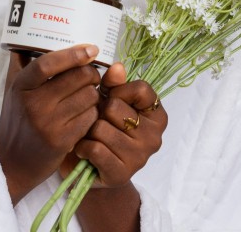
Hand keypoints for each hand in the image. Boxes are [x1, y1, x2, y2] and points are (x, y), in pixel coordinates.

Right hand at [0, 44, 100, 204]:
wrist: (11, 162)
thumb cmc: (17, 118)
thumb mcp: (13, 89)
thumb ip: (22, 62)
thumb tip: (29, 33)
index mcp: (21, 86)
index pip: (48, 64)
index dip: (72, 54)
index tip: (91, 49)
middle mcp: (34, 104)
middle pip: (77, 78)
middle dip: (91, 73)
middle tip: (92, 73)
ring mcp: (48, 124)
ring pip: (89, 96)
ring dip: (94, 93)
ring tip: (87, 93)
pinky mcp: (62, 141)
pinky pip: (90, 117)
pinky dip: (93, 112)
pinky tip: (85, 112)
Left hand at [73, 63, 166, 186]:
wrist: (94, 170)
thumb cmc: (106, 128)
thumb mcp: (112, 101)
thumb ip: (114, 83)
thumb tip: (117, 67)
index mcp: (158, 116)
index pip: (140, 88)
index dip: (119, 90)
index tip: (114, 99)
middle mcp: (154, 137)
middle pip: (115, 107)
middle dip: (100, 112)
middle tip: (100, 122)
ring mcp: (140, 158)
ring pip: (101, 127)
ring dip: (89, 131)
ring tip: (92, 136)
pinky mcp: (121, 174)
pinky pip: (94, 148)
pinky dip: (83, 147)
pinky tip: (85, 150)